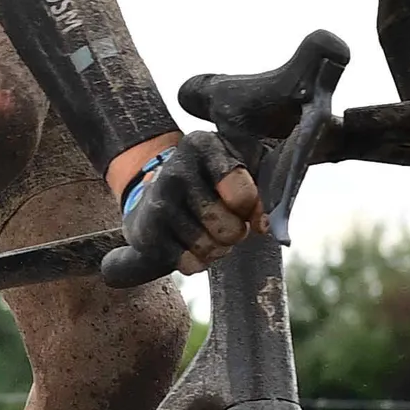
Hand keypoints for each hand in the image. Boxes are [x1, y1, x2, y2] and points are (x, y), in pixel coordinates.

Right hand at [109, 131, 264, 278]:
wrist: (156, 194)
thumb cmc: (210, 179)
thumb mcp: (240, 165)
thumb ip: (261, 188)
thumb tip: (262, 225)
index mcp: (202, 145)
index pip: (242, 195)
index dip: (252, 209)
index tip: (246, 205)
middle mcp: (175, 171)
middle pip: (228, 227)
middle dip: (235, 232)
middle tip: (226, 221)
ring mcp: (158, 203)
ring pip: (210, 247)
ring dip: (218, 248)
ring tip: (208, 232)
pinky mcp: (147, 234)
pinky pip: (190, 264)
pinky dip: (198, 261)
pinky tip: (191, 244)